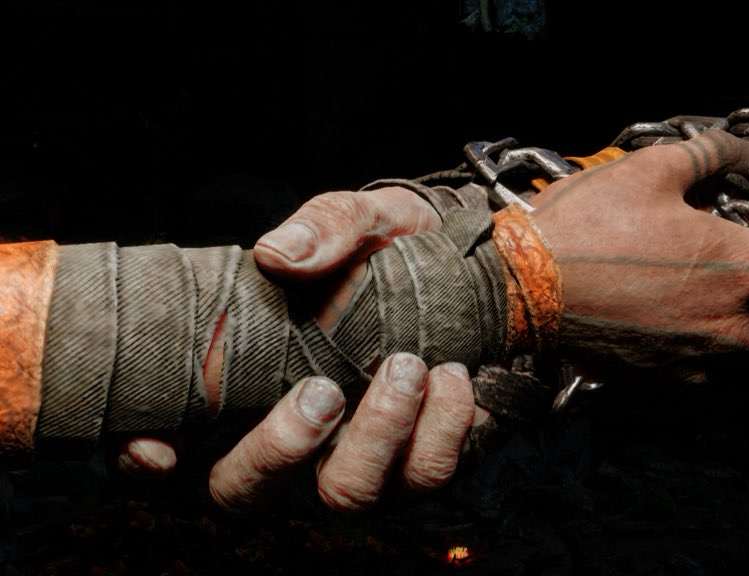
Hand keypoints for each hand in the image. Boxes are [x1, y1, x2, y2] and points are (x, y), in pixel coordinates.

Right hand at [118, 188, 478, 511]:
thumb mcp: (357, 222)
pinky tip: (452, 374)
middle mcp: (290, 444)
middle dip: (281, 448)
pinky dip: (444, 427)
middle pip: (247, 493)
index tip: (160, 448)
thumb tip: (278, 251)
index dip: (144, 462)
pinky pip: (426, 475)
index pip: (169, 448)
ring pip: (345, 495)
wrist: (472, 271)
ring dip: (378, 433)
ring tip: (408, 364)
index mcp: (246, 388)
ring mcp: (354, 464)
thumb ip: (322, 226)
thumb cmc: (388, 253)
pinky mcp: (419, 467)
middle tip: (323, 389)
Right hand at [529, 130, 748, 380]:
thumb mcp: (653, 169)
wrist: (521, 288)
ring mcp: (698, 363)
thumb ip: (715, 156)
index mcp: (741, 267)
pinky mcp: (661, 383)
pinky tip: (703, 353)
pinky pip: (709, 387)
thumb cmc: (588, 226)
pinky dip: (721, 373)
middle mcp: (733, 326)